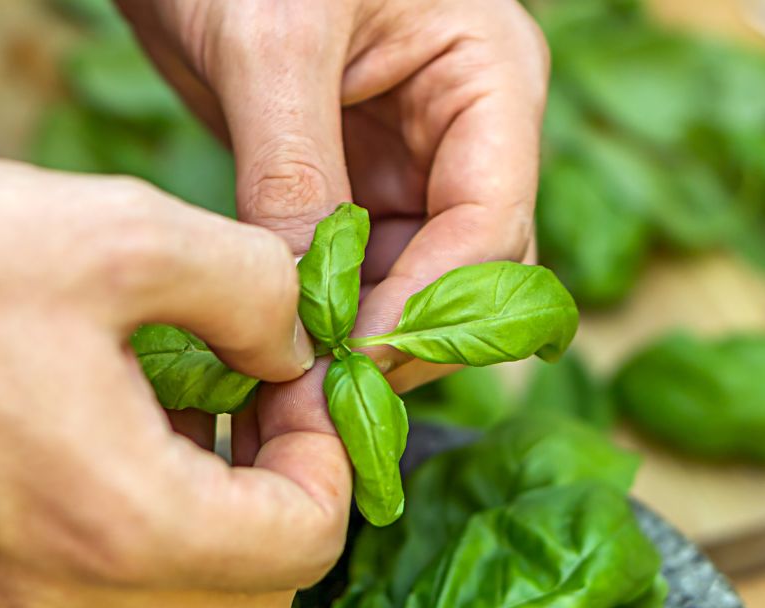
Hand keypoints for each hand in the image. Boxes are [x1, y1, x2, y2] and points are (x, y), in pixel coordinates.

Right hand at [0, 120, 349, 607]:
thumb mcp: (124, 233)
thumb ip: (252, 292)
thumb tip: (291, 347)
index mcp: (120, 521)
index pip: (303, 548)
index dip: (326, 459)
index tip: (291, 384)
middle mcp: (59, 591)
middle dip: (280, 510)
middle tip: (248, 406)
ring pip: (163, 605)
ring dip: (202, 520)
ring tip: (166, 404)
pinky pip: (79, 587)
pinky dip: (121, 527)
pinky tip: (88, 425)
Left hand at [121, 0, 547, 460]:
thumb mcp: (274, 44)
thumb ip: (295, 169)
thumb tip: (303, 303)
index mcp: (488, 79)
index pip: (490, 225)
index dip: (428, 309)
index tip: (351, 368)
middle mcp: (461, 131)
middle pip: (464, 271)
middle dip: (398, 341)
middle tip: (320, 406)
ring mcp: (406, 162)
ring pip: (409, 284)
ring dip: (359, 342)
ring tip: (292, 396)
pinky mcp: (346, 185)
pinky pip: (354, 271)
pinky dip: (323, 317)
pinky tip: (277, 354)